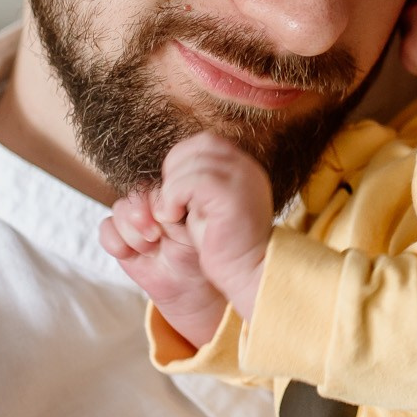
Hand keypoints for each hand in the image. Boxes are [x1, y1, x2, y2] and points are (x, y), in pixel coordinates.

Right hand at [99, 190, 228, 349]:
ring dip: (131, 233)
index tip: (170, 218)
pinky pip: (106, 230)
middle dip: (140, 216)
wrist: (189, 285)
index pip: (156, 185)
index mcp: (171, 196)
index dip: (157, 201)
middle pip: (134, 195)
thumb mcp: (194, 231)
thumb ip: (179, 213)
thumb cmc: (197, 254)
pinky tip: (130, 254)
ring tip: (150, 248)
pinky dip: (115, 242)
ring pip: (118, 211)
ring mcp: (132, 219)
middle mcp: (150, 203)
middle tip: (154, 236)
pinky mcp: (119, 237)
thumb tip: (165, 200)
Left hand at [156, 133, 273, 319]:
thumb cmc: (224, 246)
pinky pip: (193, 181)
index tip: (174, 192)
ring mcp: (243, 180)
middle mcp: (247, 168)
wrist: (248, 273)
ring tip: (170, 214)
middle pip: (199, 145)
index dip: (182, 160)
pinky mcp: (232, 197)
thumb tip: (168, 171)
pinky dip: (174, 197)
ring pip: (192, 163)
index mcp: (244, 168)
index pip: (206, 143)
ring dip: (171, 188)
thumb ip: (195, 184)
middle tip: (170, 202)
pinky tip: (173, 217)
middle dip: (175, 169)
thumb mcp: (207, 206)